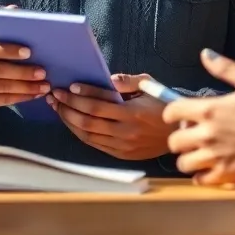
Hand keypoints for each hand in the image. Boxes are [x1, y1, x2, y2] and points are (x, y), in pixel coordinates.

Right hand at [0, 32, 48, 113]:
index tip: (29, 52)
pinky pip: (0, 101)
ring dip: (25, 88)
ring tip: (44, 86)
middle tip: (43, 72)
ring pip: (1, 88)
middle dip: (22, 72)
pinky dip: (19, 98)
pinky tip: (33, 95)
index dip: (9, 50)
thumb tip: (13, 11)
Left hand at [48, 75, 170, 160]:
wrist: (180, 132)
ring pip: (87, 134)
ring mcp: (122, 146)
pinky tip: (71, 122)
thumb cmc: (162, 103)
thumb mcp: (149, 85)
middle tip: (55, 95)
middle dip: (67, 107)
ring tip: (58, 107)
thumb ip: (127, 81)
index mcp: (132, 113)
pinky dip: (79, 132)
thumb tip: (106, 79)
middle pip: (87, 120)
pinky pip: (94, 144)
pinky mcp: (121, 154)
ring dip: (69, 120)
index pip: (98, 105)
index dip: (81, 96)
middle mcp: (125, 132)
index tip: (68, 87)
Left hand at [164, 49, 234, 185]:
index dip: (171, 113)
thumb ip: (225, 67)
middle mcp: (206, 135)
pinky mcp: (226, 176)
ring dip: (188, 158)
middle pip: (174, 141)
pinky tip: (208, 170)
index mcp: (209, 110)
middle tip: (191, 136)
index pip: (172, 111)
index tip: (178, 115)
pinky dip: (200, 177)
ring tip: (198, 155)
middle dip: (180, 138)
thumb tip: (204, 54)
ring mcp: (214, 158)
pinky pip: (199, 181)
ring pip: (183, 163)